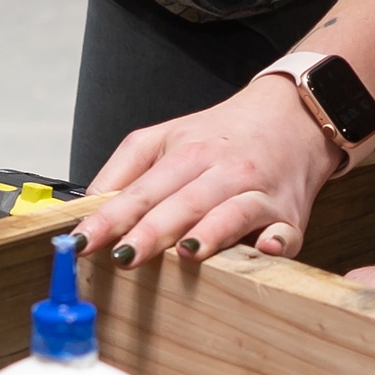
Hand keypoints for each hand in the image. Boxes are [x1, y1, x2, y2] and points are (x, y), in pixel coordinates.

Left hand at [75, 76, 337, 265]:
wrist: (292, 117)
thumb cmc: (222, 136)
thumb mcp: (166, 138)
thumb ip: (124, 169)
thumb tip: (85, 205)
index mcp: (187, 153)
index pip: (141, 190)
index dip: (109, 216)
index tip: (82, 240)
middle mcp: (222, 171)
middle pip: (183, 202)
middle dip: (152, 231)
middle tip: (123, 257)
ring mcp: (258, 193)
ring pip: (232, 212)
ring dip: (211, 232)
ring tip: (187, 253)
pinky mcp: (289, 216)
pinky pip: (286, 230)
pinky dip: (277, 240)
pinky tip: (266, 247)